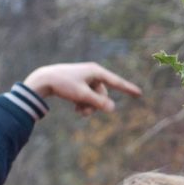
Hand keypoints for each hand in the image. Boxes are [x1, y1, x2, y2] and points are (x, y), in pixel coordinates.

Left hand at [21, 62, 142, 112]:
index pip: (116, 82)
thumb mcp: (82, 95)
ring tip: (78, 111)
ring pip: (95, 97)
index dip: (128, 88)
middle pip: (103, 94)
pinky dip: (83, 103)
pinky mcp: (79, 84)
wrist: (43, 80)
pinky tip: (75, 108)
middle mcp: (92, 73)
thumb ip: (98, 102)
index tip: (139, 94)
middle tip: (83, 113)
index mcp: (96, 71)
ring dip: (89, 107)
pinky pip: (88, 96)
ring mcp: (86, 79)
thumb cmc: (63, 85)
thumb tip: (113, 108)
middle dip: (96, 105)